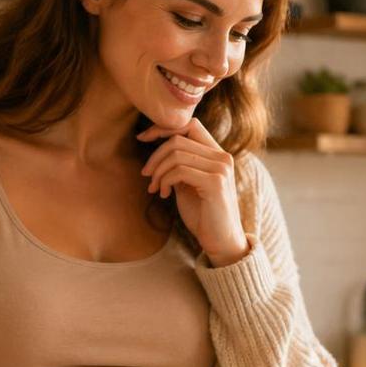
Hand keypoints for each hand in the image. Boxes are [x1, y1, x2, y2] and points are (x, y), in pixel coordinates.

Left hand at [137, 118, 249, 265]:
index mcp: (217, 155)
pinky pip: (179, 171)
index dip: (163, 128)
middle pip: (178, 139)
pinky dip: (164, 180)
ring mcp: (221, 169)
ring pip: (176, 154)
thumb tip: (158, 151)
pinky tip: (163, 194)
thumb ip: (179, 166)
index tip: (143, 138)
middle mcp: (222, 157)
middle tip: (146, 175)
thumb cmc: (203, 215)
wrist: (220, 241)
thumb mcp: (187, 184)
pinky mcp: (215, 183)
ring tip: (155, 187)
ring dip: (158, 171)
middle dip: (155, 155)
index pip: (189, 125)